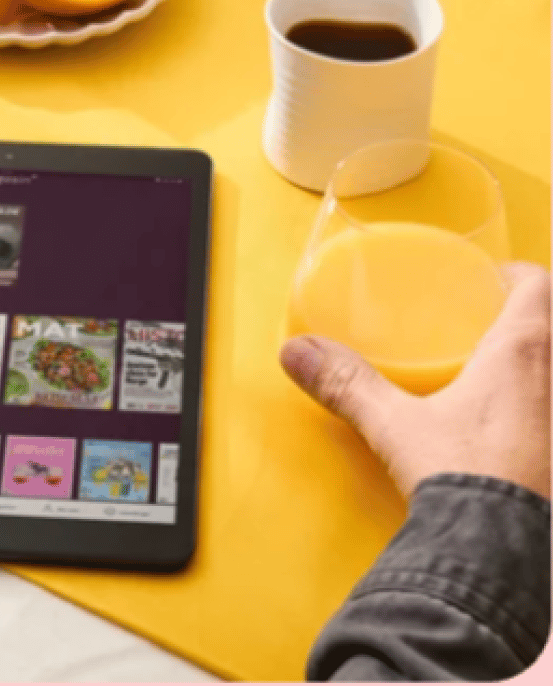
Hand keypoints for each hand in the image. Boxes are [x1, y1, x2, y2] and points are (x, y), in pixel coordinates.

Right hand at [280, 263, 550, 498]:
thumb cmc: (464, 478)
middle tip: (491, 329)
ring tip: (501, 381)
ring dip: (536, 371)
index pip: (538, 286)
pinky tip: (512, 434)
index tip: (493, 281)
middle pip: (552, 328)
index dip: (517, 276)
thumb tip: (298, 352)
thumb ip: (346, 383)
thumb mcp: (394, 424)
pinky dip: (538, 415)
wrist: (499, 551)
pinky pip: (552, 421)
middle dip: (527, 323)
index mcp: (524, 352)